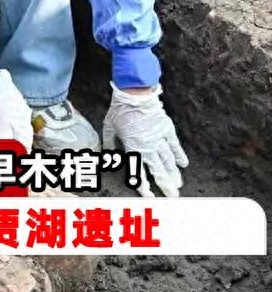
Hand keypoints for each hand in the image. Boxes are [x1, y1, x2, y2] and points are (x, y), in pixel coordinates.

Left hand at [102, 82, 188, 196]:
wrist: (135, 94)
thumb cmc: (119, 110)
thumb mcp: (109, 127)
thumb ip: (109, 144)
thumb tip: (108, 156)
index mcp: (132, 148)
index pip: (139, 172)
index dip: (144, 187)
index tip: (149, 197)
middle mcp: (148, 146)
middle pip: (159, 171)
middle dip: (166, 186)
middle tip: (172, 198)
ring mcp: (159, 138)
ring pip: (168, 161)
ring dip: (173, 175)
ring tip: (178, 186)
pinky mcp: (167, 129)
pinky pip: (175, 146)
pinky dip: (179, 156)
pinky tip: (183, 165)